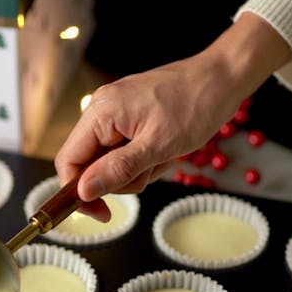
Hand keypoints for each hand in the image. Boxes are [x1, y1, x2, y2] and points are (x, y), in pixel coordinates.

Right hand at [55, 13, 291, 219]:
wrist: (222, 78)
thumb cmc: (195, 105)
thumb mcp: (158, 146)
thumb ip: (118, 169)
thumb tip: (84, 191)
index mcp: (101, 112)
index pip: (68, 161)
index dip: (79, 193)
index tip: (103, 213)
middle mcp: (102, 109)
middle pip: (89, 164)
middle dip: (120, 178)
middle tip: (150, 171)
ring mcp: (117, 112)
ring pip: (110, 160)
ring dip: (137, 170)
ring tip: (164, 156)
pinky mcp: (131, 116)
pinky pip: (126, 149)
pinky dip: (145, 158)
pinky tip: (166, 149)